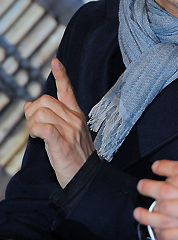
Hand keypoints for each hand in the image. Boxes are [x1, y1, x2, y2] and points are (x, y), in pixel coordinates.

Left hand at [24, 58, 93, 187]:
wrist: (86, 178)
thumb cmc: (74, 156)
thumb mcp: (65, 133)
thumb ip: (49, 118)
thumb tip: (28, 105)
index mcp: (77, 115)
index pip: (68, 91)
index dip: (61, 75)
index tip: (55, 62)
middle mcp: (74, 119)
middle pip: (45, 101)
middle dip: (31, 112)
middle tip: (33, 127)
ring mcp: (70, 131)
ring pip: (41, 114)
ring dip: (31, 124)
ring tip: (35, 135)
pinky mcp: (62, 144)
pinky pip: (44, 128)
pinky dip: (35, 131)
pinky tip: (36, 138)